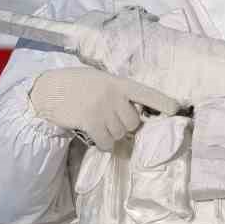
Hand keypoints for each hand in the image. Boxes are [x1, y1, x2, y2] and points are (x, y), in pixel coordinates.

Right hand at [28, 67, 180, 148]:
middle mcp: (113, 94)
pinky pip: (107, 141)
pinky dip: (104, 144)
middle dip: (124, 125)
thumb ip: (116, 92)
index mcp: (118, 82)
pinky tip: (94, 136)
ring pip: (120, 133)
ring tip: (98, 124)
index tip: (176, 110)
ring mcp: (102, 108)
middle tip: (110, 120)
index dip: (162, 102)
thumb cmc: (74, 84)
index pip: (146, 93)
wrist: (49, 89)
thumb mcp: (99, 80)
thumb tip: (133, 113)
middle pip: (133, 122)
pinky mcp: (91, 121)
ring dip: (112, 134)